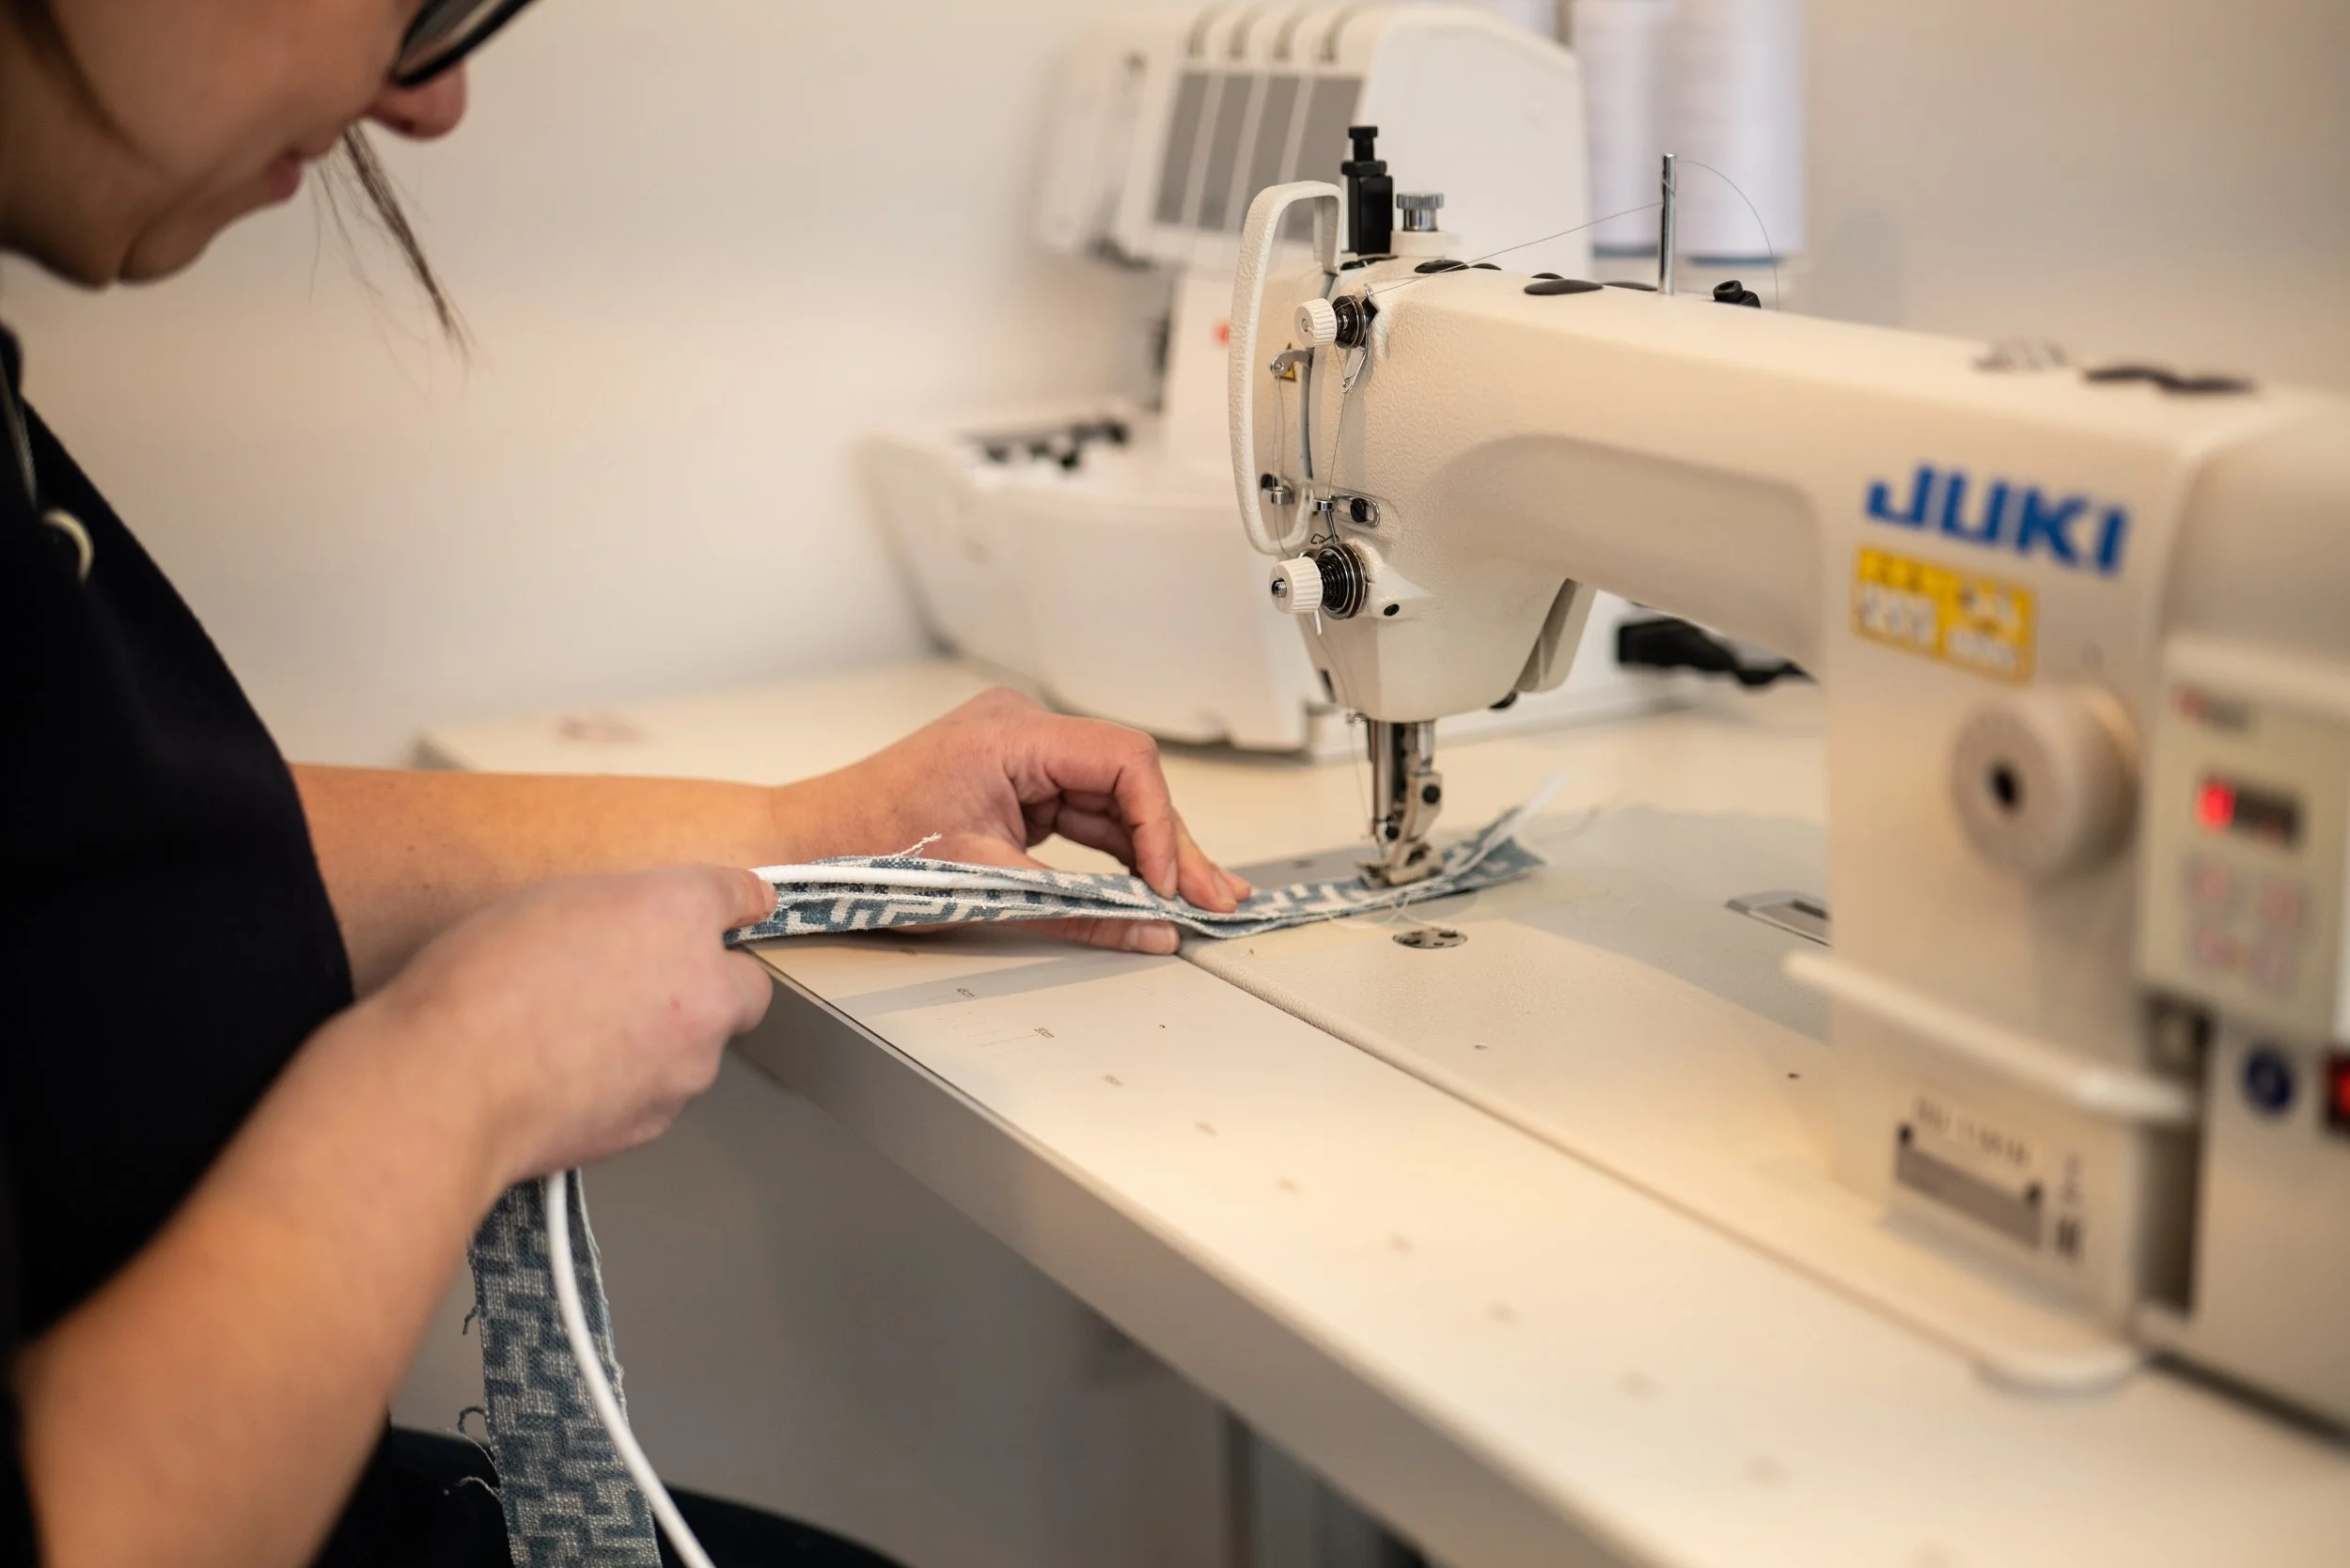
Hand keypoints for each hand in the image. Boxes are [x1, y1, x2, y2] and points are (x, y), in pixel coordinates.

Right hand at [369, 865, 777, 1185]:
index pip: (739, 896)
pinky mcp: (662, 1116)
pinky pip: (663, 1091)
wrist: (453, 1081)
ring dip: (667, 1040)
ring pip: (703, 1046)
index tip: (744, 907)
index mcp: (678, 912)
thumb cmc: (481, 983)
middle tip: (653, 986)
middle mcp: (705, 985)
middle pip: (746, 986)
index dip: (737, 903)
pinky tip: (576, 1077)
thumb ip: (618, 912)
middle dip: (714, 985)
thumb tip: (630, 930)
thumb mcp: (549, 902)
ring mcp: (691, 1060)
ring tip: (586, 1037)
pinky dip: (635, 1084)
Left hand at [784, 689, 1251, 953]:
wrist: (805, 846)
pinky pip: (1083, 813)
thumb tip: (1148, 929)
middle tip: (1213, 897)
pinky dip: (1114, 853)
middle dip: (1170, 844)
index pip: (1123, 759)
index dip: (1159, 824)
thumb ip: (1079, 911)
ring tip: (1193, 899)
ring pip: (1111, 800)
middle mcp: (1020, 730)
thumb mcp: (984, 887)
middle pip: (1127, 780)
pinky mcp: (1014, 783)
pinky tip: (1147, 885)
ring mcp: (1019, 755)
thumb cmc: (866, 849)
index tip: (1169, 882)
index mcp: (1010, 733)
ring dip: (1150, 852)